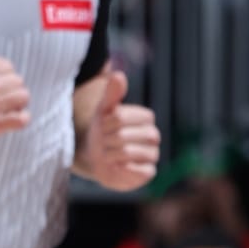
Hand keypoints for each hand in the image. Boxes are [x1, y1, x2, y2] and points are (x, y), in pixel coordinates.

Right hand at [0, 25, 28, 144]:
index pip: (9, 66)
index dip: (3, 74)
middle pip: (18, 81)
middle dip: (10, 88)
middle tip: (0, 96)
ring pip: (23, 97)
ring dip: (17, 102)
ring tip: (7, 106)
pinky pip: (22, 119)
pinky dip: (21, 119)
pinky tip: (10, 118)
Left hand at [74, 69, 161, 191]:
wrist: (95, 157)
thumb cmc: (101, 131)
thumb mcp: (103, 111)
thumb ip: (112, 94)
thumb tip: (118, 75)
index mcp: (146, 118)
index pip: (122, 118)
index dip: (106, 123)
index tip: (102, 126)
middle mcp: (153, 135)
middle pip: (124, 136)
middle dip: (106, 140)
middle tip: (101, 143)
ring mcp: (152, 154)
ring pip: (130, 153)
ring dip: (112, 155)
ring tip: (106, 155)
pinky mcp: (148, 172)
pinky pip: (140, 171)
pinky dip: (123, 169)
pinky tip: (116, 166)